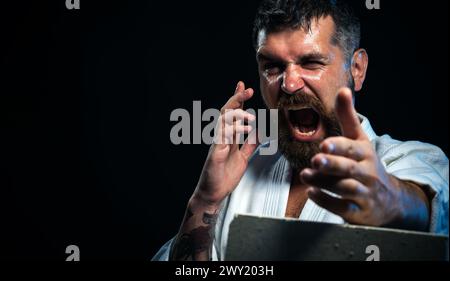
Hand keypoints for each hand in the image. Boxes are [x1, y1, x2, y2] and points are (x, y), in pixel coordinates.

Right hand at [193, 81, 258, 206]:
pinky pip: (222, 136)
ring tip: (251, 116)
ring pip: (223, 121)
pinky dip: (233, 130)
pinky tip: (245, 129)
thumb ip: (249, 145)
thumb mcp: (242, 158)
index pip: (233, 114)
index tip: (245, 88)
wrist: (213, 193)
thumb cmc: (224, 176)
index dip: (239, 100)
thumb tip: (259, 133)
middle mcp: (222, 137)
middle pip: (227, 112)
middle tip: (246, 89)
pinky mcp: (215, 152)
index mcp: (229, 137)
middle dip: (236, 99)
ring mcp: (217, 143)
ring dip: (237, 114)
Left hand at [300, 88, 428, 228]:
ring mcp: (363, 193)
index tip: (324, 143)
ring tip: (304, 175)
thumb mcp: (360, 139)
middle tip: (316, 159)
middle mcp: (366, 173)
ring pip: (344, 188)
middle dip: (333, 164)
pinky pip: (342, 208)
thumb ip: (348, 117)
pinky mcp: (357, 211)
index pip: (353, 148)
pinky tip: (311, 193)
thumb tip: (343, 89)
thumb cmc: (366, 164)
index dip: (339, 146)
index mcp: (365, 153)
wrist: (389, 199)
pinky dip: (326, 201)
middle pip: (349, 169)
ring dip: (324, 182)